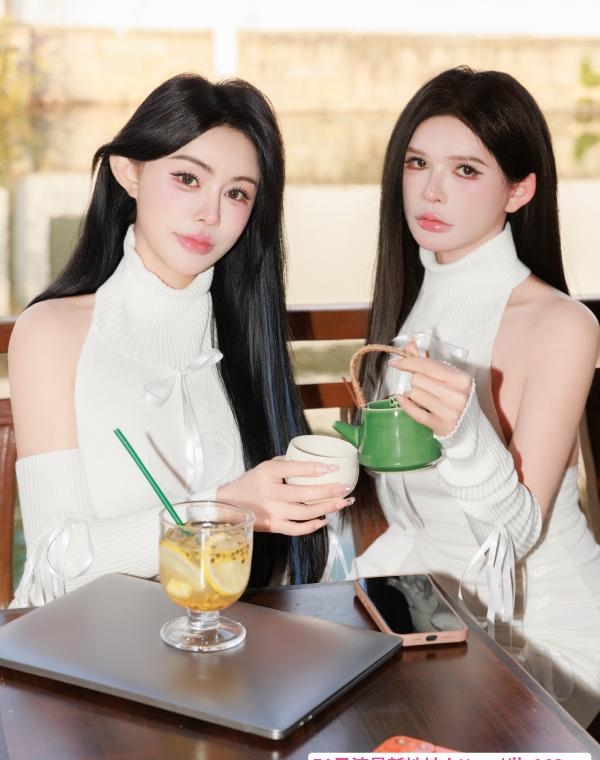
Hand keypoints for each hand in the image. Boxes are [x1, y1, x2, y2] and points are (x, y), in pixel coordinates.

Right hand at [216, 458, 353, 535]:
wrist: (229, 504)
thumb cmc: (251, 482)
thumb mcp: (264, 466)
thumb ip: (287, 462)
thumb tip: (315, 461)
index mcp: (266, 473)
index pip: (293, 468)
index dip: (315, 468)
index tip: (332, 467)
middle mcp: (269, 493)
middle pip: (304, 493)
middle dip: (328, 491)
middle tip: (345, 488)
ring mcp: (272, 512)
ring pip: (305, 512)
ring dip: (327, 508)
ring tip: (342, 503)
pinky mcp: (273, 526)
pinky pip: (297, 529)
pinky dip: (313, 526)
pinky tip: (324, 519)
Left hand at [389, 352, 472, 436]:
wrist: (468, 423)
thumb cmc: (455, 395)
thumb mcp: (447, 376)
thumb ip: (427, 360)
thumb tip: (409, 345)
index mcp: (461, 378)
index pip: (427, 365)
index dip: (408, 362)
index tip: (395, 362)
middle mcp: (457, 395)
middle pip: (417, 379)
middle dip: (415, 380)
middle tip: (424, 385)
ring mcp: (449, 412)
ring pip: (414, 394)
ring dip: (414, 394)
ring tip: (424, 396)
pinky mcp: (440, 425)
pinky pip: (413, 412)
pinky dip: (406, 404)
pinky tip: (404, 400)